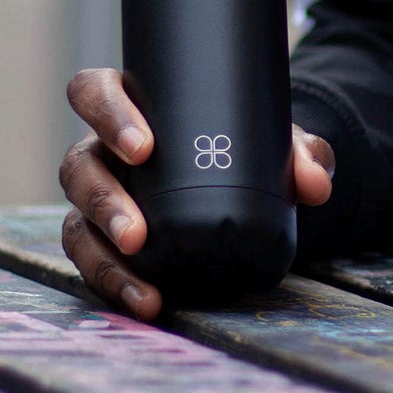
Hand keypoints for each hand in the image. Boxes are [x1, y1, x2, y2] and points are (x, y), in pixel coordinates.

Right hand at [58, 69, 333, 321]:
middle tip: (138, 232)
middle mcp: (102, 152)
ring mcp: (97, 199)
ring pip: (78, 220)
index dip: (107, 114)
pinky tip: (145, 301)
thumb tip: (314, 183)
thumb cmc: (241, 149)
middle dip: (102, 199)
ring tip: (138, 271)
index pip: (93, 92)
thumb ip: (302, 154)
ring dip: (102, 251)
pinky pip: (92, 262)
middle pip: (78, 166)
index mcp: (128, 106)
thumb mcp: (273, 142)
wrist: (242, 191)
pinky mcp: (103, 242)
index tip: (143, 147)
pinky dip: (114, 283)